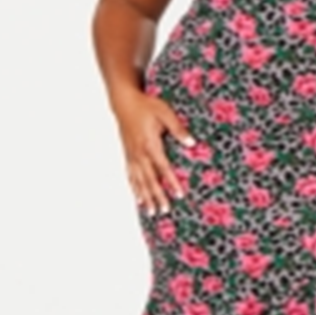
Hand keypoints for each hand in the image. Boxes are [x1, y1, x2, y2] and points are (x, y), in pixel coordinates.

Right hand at [111, 87, 195, 214]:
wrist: (123, 102)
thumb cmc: (145, 105)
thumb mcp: (164, 112)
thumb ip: (178, 128)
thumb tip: (192, 143)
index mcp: (150, 144)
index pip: (163, 167)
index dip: (171, 182)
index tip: (179, 195)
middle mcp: (139, 153)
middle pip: (150, 179)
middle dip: (158, 196)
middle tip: (165, 211)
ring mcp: (132, 156)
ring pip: (139, 181)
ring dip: (146, 197)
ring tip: (152, 212)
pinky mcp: (127, 155)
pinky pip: (131, 177)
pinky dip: (135, 189)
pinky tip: (139, 200)